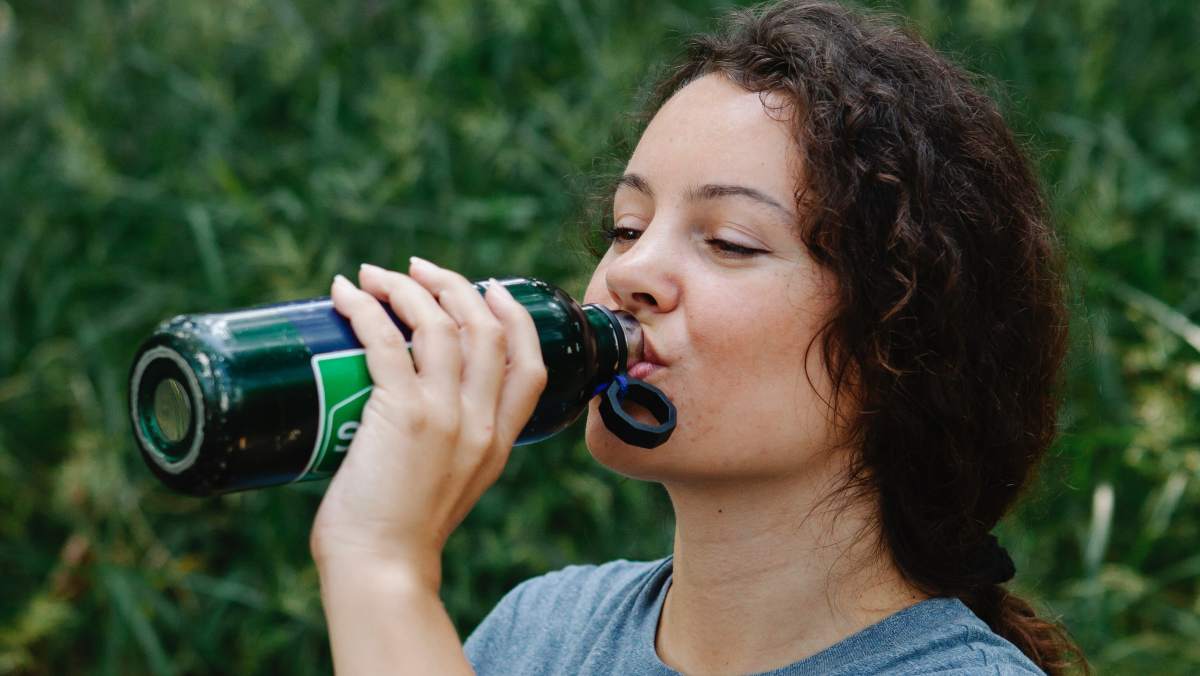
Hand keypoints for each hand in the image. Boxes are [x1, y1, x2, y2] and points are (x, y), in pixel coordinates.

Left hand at [310, 258, 547, 590]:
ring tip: (376, 274)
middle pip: (487, 330)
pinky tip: (346, 293)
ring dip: (408, 288)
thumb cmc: (400, 536)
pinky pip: (387, 341)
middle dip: (455, 286)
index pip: (532, 367)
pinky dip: (365, 309)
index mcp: (500, 442)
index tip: (490, 289)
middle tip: (418, 269)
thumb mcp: (451, 487)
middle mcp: (481, 423)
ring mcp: (445, 416)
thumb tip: (405, 413)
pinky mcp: (402, 414)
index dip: (514, 318)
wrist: (382, 569)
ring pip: (441, 325)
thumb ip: (450, 449)